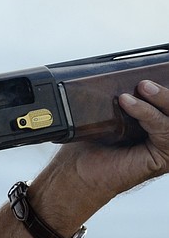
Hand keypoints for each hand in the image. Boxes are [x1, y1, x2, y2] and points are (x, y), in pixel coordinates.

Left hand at [34, 80, 168, 223]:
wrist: (77, 170)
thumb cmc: (90, 144)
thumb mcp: (108, 112)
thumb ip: (123, 95)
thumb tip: (124, 69)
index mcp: (157, 123)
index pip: (168, 101)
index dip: (167, 85)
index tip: (162, 68)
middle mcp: (166, 135)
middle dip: (168, 91)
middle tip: (146, 80)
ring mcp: (167, 147)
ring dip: (162, 99)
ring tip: (142, 87)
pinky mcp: (163, 158)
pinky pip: (165, 131)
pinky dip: (149, 114)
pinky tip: (129, 103)